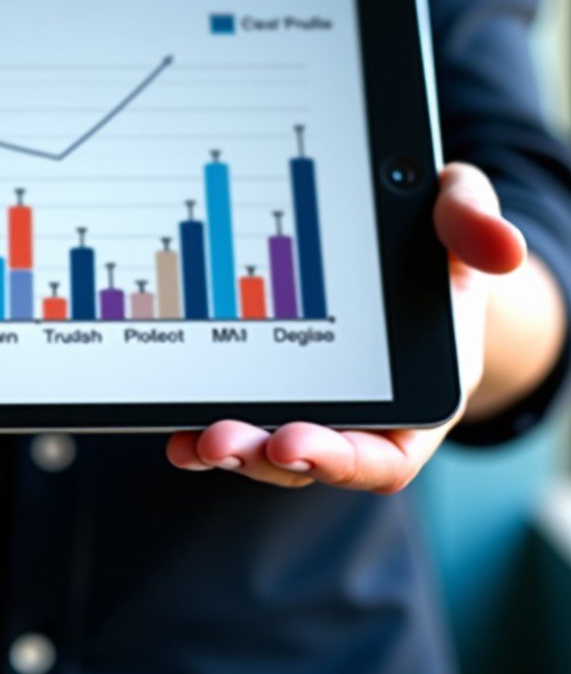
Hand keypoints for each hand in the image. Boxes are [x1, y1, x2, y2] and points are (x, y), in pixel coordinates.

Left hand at [166, 162, 525, 492]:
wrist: (402, 244)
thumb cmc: (432, 238)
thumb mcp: (456, 215)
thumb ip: (471, 222)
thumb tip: (500, 246)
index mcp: (420, 392)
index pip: (386, 452)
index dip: (342, 458)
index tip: (295, 441)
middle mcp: (366, 410)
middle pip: (314, 458)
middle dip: (266, 457)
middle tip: (219, 440)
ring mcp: (317, 402)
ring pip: (272, 446)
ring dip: (231, 449)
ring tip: (193, 442)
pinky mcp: (275, 385)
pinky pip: (244, 416)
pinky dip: (207, 428)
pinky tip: (173, 424)